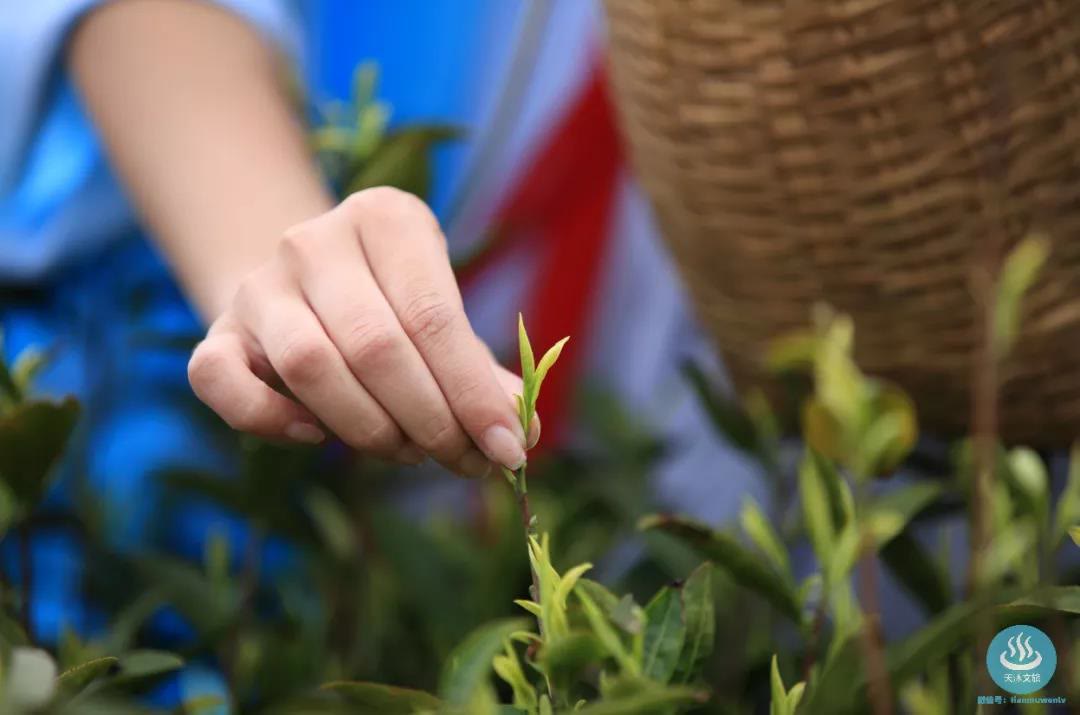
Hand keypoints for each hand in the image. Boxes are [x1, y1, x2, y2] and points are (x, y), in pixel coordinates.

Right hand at [188, 188, 536, 476]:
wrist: (306, 282)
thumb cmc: (394, 303)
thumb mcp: (443, 317)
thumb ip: (479, 372)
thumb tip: (523, 438)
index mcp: (385, 218)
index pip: (434, 315)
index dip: (473, 392)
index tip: (508, 449)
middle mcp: (314, 241)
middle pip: (377, 345)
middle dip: (431, 420)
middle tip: (463, 461)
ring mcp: (259, 285)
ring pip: (311, 367)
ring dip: (369, 429)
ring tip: (409, 452)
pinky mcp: (217, 329)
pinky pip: (222, 381)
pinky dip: (271, 420)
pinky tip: (316, 436)